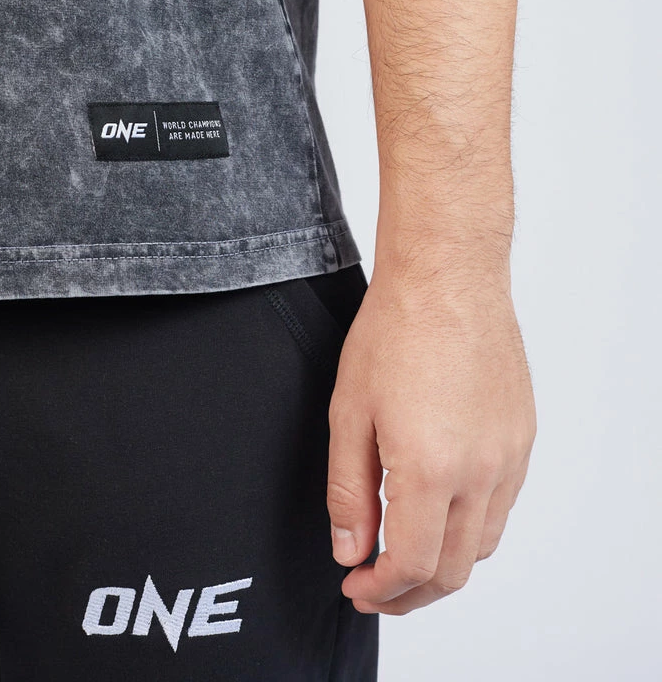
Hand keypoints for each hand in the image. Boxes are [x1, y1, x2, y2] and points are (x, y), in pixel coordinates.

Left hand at [326, 257, 535, 614]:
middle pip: (451, 569)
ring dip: (441, 564)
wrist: (447, 277)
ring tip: (403, 555)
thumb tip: (350, 550)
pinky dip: (468, 528)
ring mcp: (508, 456)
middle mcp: (480, 472)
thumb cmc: (393, 332)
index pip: (410, 565)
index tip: (354, 587)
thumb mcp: (349, 412)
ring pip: (481, 544)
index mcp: (430, 469)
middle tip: (374, 587)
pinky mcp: (522, 437)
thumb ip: (348, 491)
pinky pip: (501, 506)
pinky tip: (438, 512)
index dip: (378, 590)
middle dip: (409, 593)